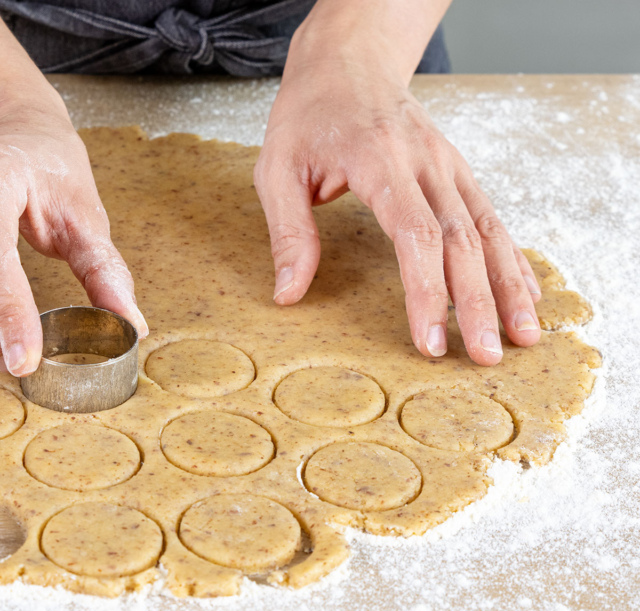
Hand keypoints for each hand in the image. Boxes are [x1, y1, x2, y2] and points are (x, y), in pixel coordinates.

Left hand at [255, 38, 540, 365]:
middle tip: (485, 356)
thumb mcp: (277, 167)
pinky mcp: (456, 171)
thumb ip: (287, 231)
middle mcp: (424, 162)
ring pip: (487, 230)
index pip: (415, 234)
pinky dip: (510, 256)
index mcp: (379, 160)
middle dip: (477, 302)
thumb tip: (289, 294)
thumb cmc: (308, 115)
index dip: (427, 291)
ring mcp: (447, 165)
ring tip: (524, 335)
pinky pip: (490, 217)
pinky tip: (524, 292)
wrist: (347, 61)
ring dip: (508, 285)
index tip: (431, 340)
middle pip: (461, 240)